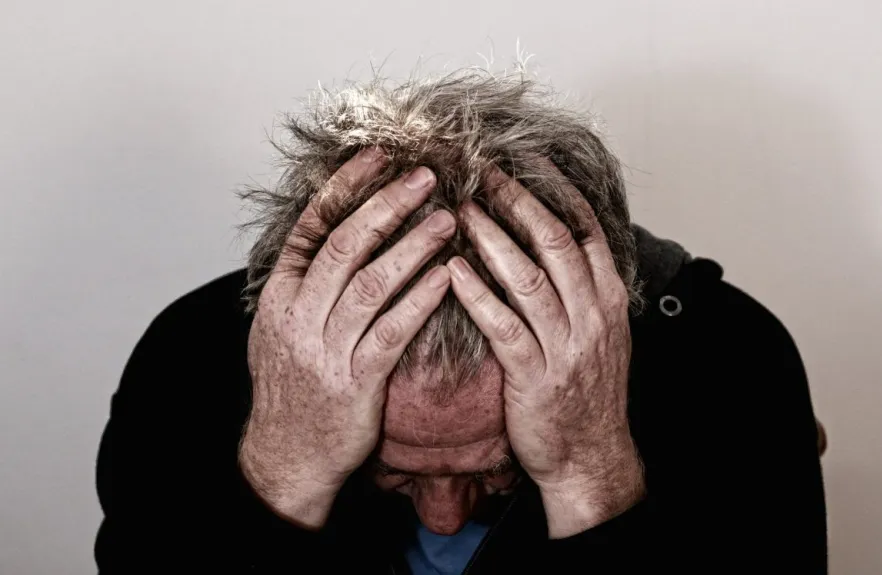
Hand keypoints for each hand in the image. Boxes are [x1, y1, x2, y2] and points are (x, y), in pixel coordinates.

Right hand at [239, 149, 455, 528]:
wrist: (288, 454)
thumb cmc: (293, 387)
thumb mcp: (280, 329)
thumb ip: (304, 282)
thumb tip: (332, 230)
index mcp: (280, 296)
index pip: (311, 226)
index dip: (345, 187)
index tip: (378, 155)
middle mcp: (298, 316)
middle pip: (345, 246)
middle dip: (387, 205)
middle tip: (426, 176)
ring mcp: (325, 349)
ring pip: (372, 284)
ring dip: (412, 246)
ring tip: (448, 219)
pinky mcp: (356, 381)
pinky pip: (392, 332)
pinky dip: (421, 300)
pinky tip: (448, 276)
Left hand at [448, 167, 644, 537]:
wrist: (590, 455)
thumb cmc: (584, 391)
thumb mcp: (600, 333)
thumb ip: (582, 287)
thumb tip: (554, 240)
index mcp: (608, 299)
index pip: (586, 230)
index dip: (555, 191)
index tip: (526, 160)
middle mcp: (592, 315)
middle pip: (556, 242)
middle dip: (519, 201)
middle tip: (483, 171)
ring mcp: (565, 346)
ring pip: (529, 278)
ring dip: (492, 238)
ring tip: (460, 209)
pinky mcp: (534, 376)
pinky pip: (503, 326)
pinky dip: (477, 295)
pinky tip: (451, 270)